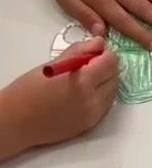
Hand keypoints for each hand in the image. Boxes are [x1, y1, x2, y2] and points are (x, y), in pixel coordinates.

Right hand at [0, 40, 117, 161]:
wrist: (20, 121)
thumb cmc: (30, 89)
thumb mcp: (54, 64)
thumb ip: (80, 52)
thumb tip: (100, 43)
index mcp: (83, 81)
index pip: (110, 63)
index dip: (106, 54)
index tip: (97, 51)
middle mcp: (94, 100)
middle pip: (115, 78)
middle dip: (108, 67)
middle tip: (91, 63)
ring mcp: (95, 115)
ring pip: (113, 93)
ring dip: (106, 82)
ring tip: (86, 77)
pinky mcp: (92, 124)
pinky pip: (106, 106)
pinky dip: (102, 95)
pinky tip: (85, 92)